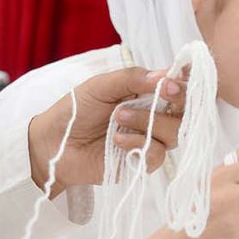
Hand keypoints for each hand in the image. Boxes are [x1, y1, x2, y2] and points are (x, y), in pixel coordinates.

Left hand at [28, 67, 184, 196]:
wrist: (53, 143)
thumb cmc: (75, 110)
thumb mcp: (101, 85)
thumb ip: (133, 78)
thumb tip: (166, 75)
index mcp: (146, 94)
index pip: (178, 87)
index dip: (184, 83)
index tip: (174, 80)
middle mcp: (152, 117)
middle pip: (185, 112)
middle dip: (176, 100)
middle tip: (163, 91)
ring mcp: (148, 141)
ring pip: (174, 133)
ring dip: (149, 122)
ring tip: (118, 117)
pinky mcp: (140, 163)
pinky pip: (157, 155)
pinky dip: (138, 144)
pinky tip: (117, 140)